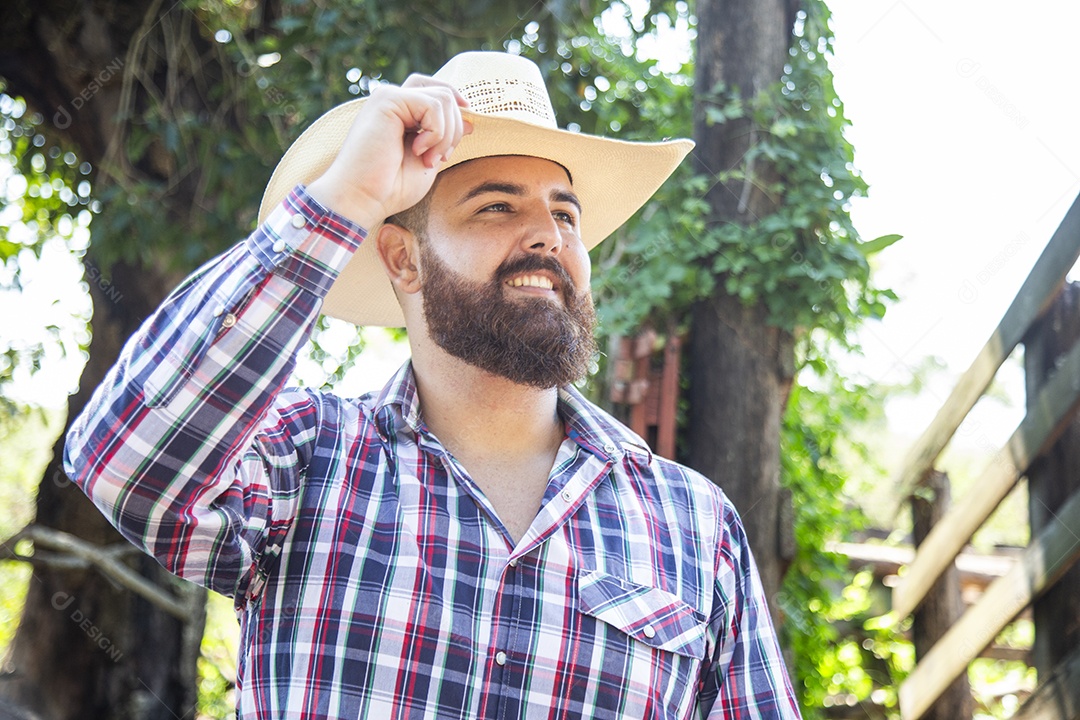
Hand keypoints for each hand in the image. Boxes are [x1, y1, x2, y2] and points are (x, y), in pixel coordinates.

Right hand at [306, 74, 472, 227]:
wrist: (362, 199)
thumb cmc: (391, 188)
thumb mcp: (430, 159)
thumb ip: (445, 137)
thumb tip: (469, 119)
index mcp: (400, 113)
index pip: (437, 92)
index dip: (457, 108)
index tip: (462, 137)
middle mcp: (393, 100)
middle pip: (445, 93)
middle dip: (455, 128)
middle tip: (440, 159)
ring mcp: (389, 97)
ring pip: (443, 98)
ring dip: (446, 135)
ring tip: (428, 159)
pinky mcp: (388, 99)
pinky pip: (433, 105)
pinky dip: (436, 133)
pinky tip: (419, 151)